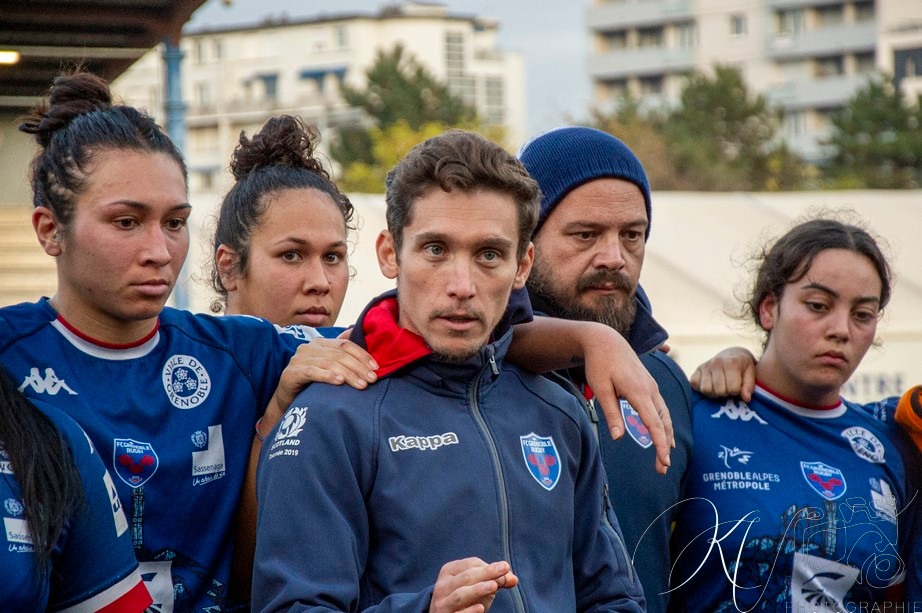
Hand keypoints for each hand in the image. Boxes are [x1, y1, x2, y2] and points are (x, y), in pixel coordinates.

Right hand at [265, 332, 378, 427]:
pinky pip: (312, 372)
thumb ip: (342, 355)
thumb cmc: (312, 384)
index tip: (376, 367)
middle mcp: (308, 347)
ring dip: (348, 374)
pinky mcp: (291, 373)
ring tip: (361, 385)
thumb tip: (362, 344)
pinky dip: (328, 376)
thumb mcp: (329, 367)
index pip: (345, 344)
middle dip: (358, 367)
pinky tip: (340, 382)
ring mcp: (298, 359)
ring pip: (329, 363)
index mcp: (320, 343)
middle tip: (372, 379)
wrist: (287, 400)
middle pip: (339, 354)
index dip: (362, 355)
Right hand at [429, 558, 517, 612]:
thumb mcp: (478, 585)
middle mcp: (442, 586)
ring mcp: (442, 603)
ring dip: (477, 590)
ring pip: (459, 595)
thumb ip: (496, 580)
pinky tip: (481, 608)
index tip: (505, 568)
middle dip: (486, 573)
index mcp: (449, 571)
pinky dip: (469, 611)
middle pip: (466, 577)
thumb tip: (513, 579)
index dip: (488, 566)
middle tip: (504, 570)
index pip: (470, 564)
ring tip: (494, 586)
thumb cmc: (465, 596)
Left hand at [580, 323, 673, 474]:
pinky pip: (661, 408)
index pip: (654, 423)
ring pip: (665, 415)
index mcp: (639, 392)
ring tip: (664, 457)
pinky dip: (665, 423)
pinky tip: (664, 434)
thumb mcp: (601, 389)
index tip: (664, 461)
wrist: (605, 340)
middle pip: (663, 423)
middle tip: (662, 469)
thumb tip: (619, 438)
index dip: (660, 444)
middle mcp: (650, 390)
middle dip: (665, 446)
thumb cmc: (599, 364)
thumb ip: (611, 413)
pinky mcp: (649, 385)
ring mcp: (652, 386)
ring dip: (667, 436)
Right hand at [690, 346, 756, 401]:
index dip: (737, 392)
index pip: (732, 389)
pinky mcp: (697, 369)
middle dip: (725, 393)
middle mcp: (716, 363)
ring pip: (705, 389)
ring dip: (713, 393)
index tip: (738, 387)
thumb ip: (749, 386)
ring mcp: (705, 366)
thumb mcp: (751, 373)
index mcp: (731, 363)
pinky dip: (700, 388)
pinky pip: (694, 384)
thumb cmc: (743, 366)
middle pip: (719, 391)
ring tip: (719, 389)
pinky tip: (710, 386)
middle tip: (728, 388)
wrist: (733, 354)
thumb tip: (746, 398)